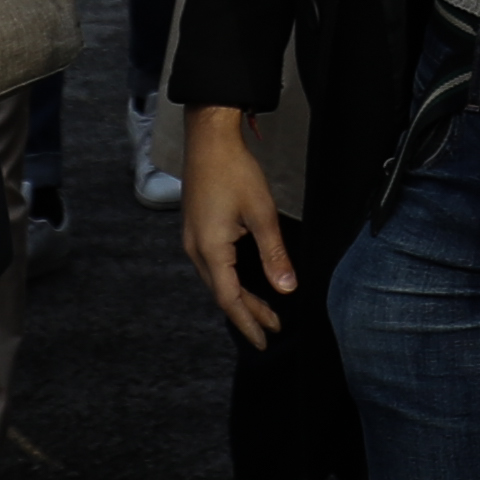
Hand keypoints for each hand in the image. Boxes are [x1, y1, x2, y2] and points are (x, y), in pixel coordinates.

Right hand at [182, 104, 294, 345]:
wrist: (208, 139)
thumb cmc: (234, 171)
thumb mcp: (261, 213)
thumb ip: (274, 254)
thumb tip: (286, 289)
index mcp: (210, 249)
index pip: (230, 299)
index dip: (249, 322)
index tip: (265, 340)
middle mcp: (195, 249)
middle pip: (222, 293)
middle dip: (247, 313)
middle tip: (272, 329)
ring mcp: (192, 239)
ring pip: (216, 280)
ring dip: (239, 297)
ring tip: (263, 311)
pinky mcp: (196, 229)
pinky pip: (212, 266)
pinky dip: (230, 280)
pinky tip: (244, 281)